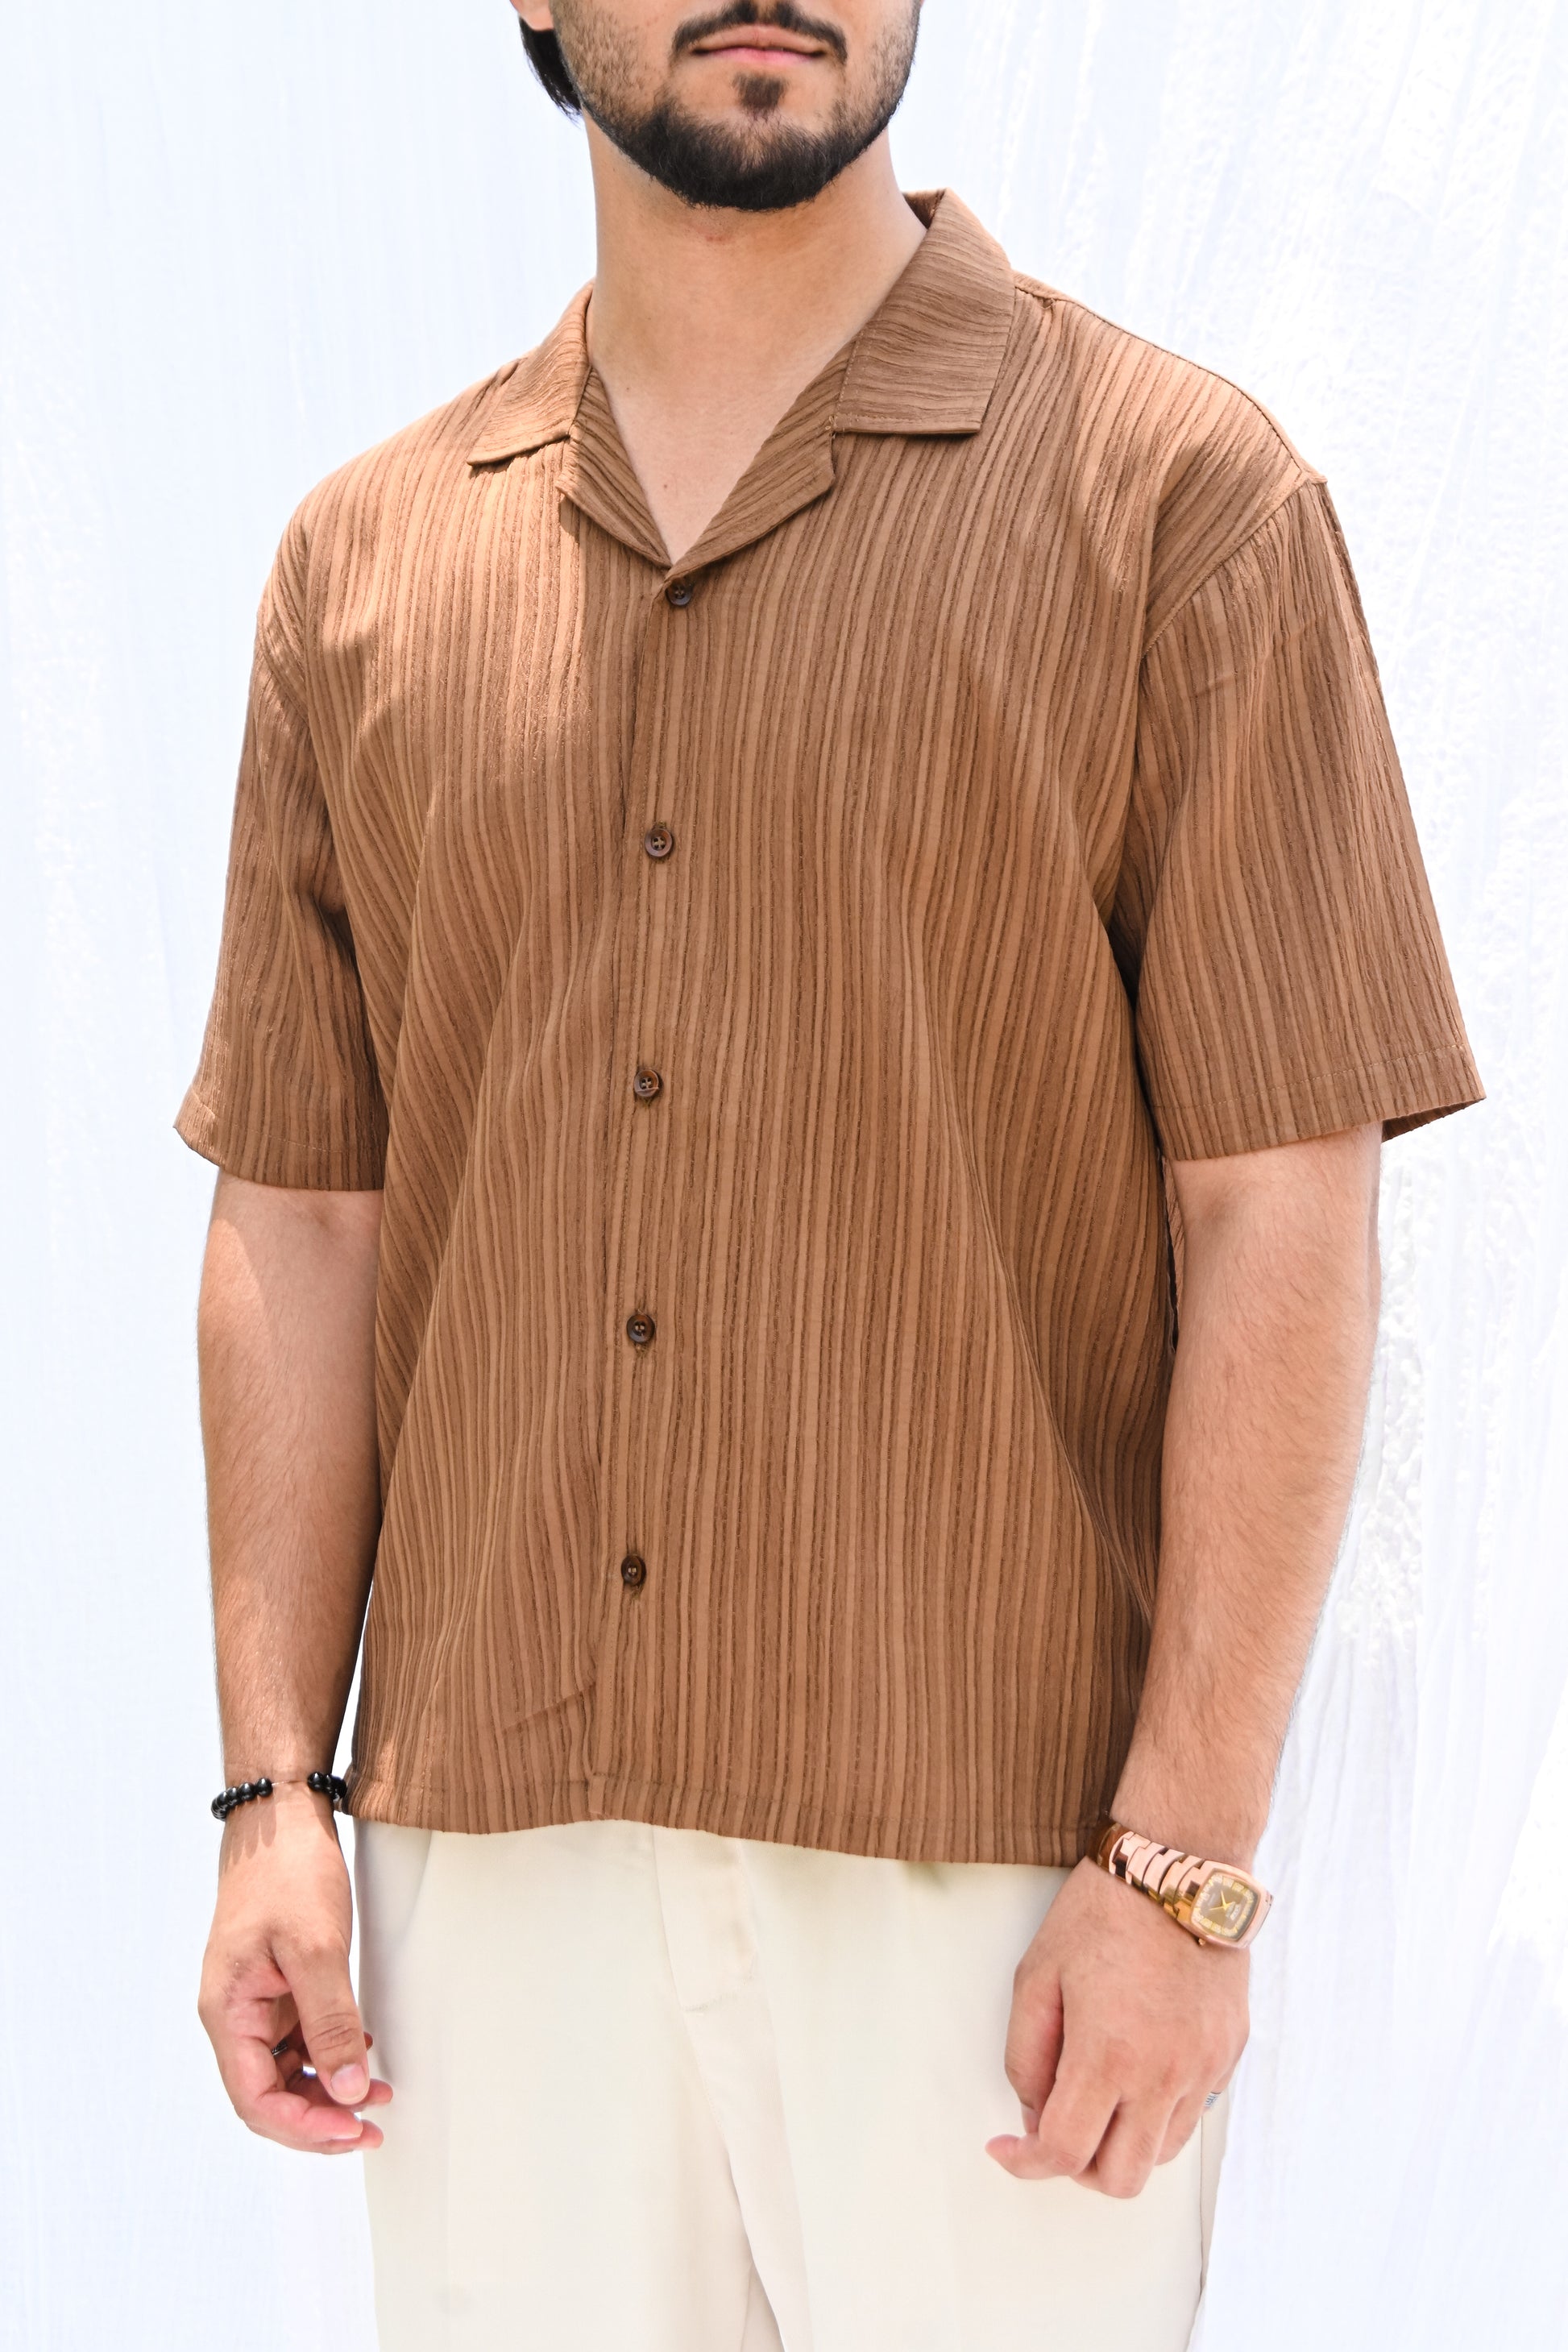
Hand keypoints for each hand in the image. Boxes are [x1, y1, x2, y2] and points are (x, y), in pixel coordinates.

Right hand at [198, 1781, 391, 2153]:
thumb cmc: (287, 1872)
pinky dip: (328, 2054)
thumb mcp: (316, 1948)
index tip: (351, 2132)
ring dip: (327, 2090)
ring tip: (374, 2097)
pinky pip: (297, 2038)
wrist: (280, 1817)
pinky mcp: (275, 1984)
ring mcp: (255, 2000)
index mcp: (228, 2011)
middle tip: (369, 2128)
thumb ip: (331, 2023)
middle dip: (318, 2119)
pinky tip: (361, 2053)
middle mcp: (234, 2013)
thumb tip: (347, 2090)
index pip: (256, 2099)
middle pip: (268, 2095)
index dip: (303, 2127)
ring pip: (284, 2071)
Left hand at [986, 1857, 1245, 2195]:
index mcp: (1109, 2054)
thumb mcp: (1037, 1974)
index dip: (1026, 2163)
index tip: (1007, 2148)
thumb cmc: (1104, 1910)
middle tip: (1055, 2128)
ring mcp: (1204, 2068)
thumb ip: (1027, 2054)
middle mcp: (1164, 2074)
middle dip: (1078, 2167)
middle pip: (1121, 2179)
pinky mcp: (1229, 2053)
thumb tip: (1034, 2111)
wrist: (1179, 1868)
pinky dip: (1158, 2112)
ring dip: (1122, 2142)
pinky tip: (1136, 2068)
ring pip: (1161, 2154)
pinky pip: (1192, 2113)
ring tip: (1098, 2093)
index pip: (1065, 2152)